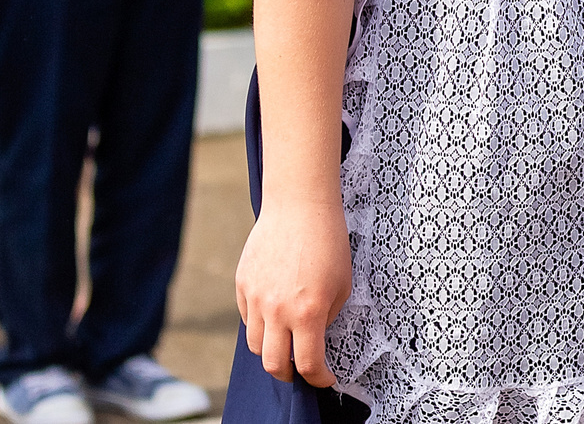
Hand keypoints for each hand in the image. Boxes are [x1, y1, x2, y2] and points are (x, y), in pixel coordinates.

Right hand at [236, 192, 352, 384]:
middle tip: (300, 370)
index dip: (319, 379)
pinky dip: (260, 324)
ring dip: (271, 350)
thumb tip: (313, 337)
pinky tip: (274, 312)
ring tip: (285, 342)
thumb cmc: (329, 242)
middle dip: (289, 375)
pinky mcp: (242, 284)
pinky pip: (247, 317)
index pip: (308, 364)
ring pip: (255, 345)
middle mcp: (277, 310)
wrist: (299, 205)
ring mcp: (255, 297)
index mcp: (308, 312)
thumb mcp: (341, 285)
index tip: (326, 378)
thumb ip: (325, 318)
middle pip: (273, 364)